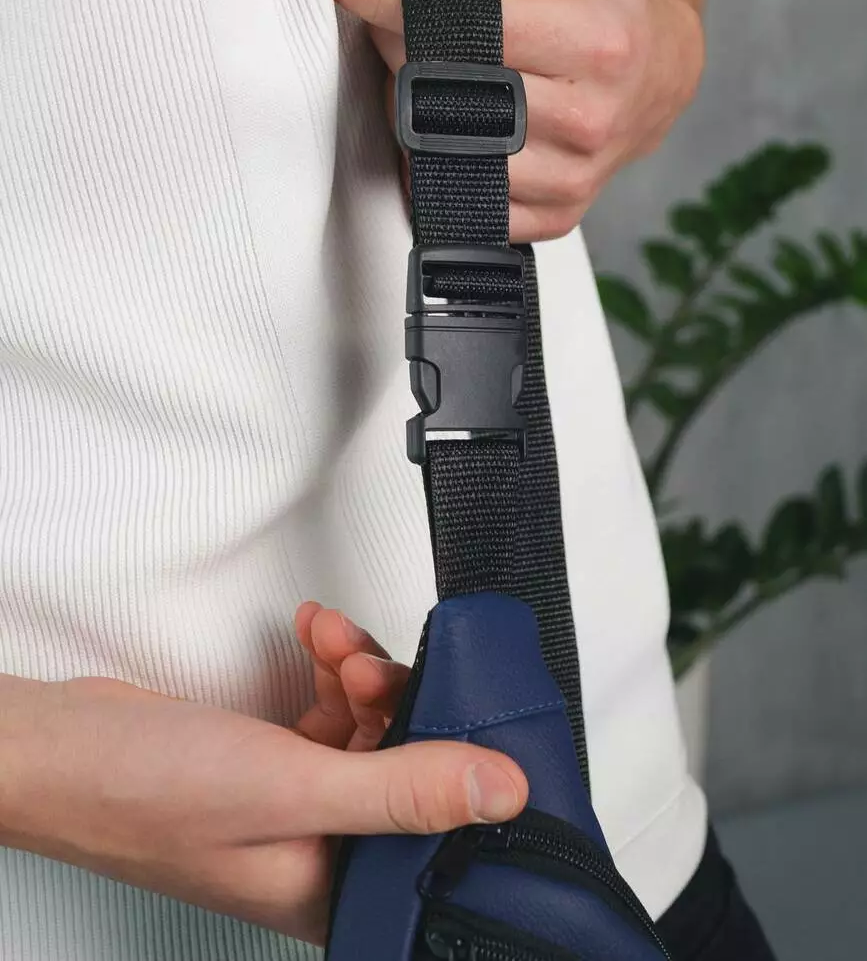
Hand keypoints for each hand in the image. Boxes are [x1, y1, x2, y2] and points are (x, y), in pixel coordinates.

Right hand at [0, 605, 526, 943]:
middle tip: (364, 664)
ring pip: (369, 732)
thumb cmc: (143, 795)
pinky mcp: (271, 765)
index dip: (452, 766)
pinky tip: (317, 641)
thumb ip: (402, 788)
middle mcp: (321, 854)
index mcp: (333, 891)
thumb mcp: (292, 787)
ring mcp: (294, 806)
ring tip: (332, 642)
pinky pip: (330, 714)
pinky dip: (330, 670)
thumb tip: (501, 791)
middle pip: (406, 768)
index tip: (447, 705)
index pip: (434, 834)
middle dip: (394, 699)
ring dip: (360, 673)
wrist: (59, 748)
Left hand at [332, 0, 703, 241]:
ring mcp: (575, 178)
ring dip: (411, 114)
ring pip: (452, 154)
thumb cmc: (602, 11)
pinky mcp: (557, 218)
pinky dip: (435, 169)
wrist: (660, 75)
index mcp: (602, 43)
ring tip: (419, 78)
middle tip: (388, 25)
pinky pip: (466, 204)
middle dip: (401, 52)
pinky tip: (440, 131)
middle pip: (457, 94)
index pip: (480, 28)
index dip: (403, 4)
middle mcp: (592, 118)